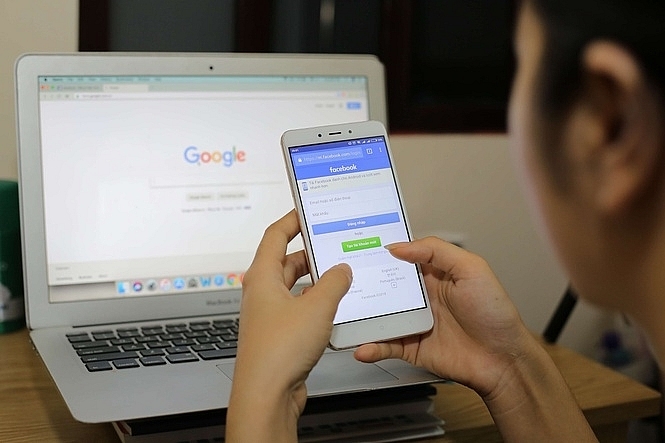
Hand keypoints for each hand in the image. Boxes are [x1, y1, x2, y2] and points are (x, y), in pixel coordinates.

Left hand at [226, 211, 351, 441]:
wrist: (266, 394)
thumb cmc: (279, 351)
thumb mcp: (317, 307)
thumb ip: (333, 283)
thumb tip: (341, 269)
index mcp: (263, 277)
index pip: (275, 236)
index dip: (291, 220)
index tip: (306, 210)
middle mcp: (262, 293)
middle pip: (286, 262)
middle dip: (310, 254)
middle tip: (333, 246)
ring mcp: (269, 315)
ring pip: (295, 287)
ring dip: (316, 282)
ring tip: (340, 277)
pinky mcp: (278, 334)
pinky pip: (299, 309)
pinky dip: (315, 304)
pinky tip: (334, 309)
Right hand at [354, 237, 534, 396]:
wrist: (504, 359)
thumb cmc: (494, 312)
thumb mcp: (471, 269)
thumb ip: (436, 250)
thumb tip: (399, 246)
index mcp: (433, 275)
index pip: (400, 259)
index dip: (380, 252)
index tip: (357, 246)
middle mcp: (420, 298)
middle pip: (383, 287)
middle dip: (362, 283)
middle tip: (339, 279)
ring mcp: (414, 323)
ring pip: (379, 317)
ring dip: (361, 317)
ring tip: (342, 315)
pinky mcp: (412, 349)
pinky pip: (386, 346)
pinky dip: (372, 347)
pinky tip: (362, 347)